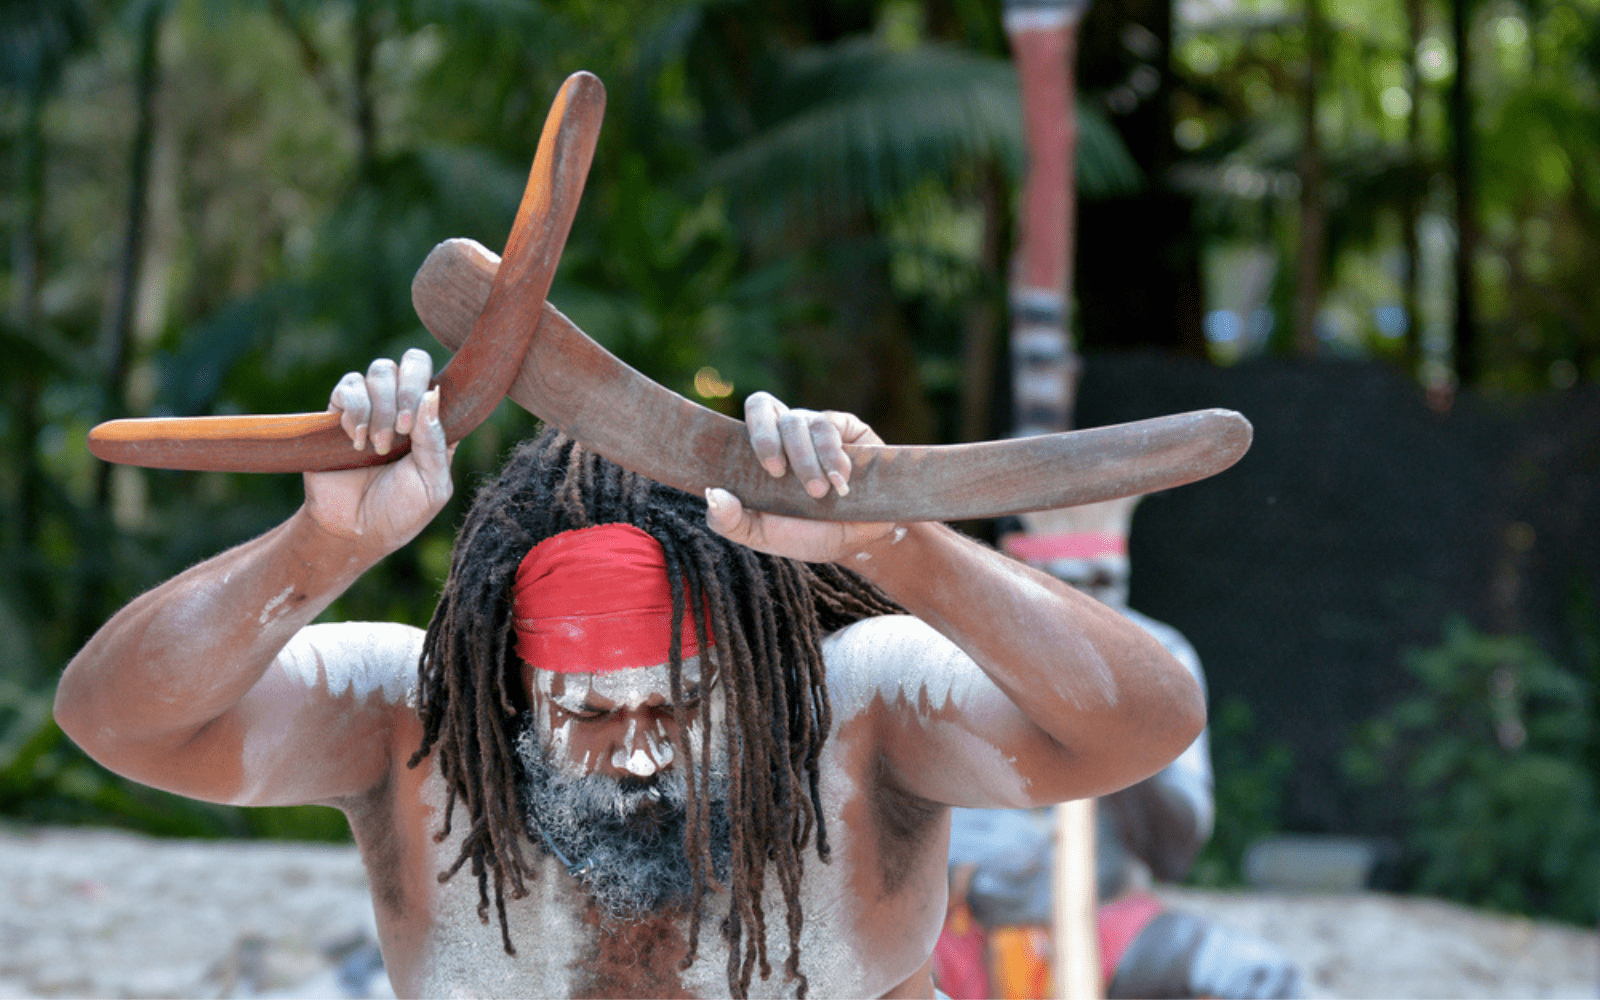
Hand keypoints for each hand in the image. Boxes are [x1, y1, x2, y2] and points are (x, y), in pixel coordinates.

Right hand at [303, 348, 454, 555]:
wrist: (353, 531)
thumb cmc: (401, 511)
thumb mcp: (432, 485)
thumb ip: (434, 442)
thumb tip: (433, 394)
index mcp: (433, 423)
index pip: (441, 379)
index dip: (433, 390)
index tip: (418, 424)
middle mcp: (405, 407)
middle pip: (412, 362)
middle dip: (407, 391)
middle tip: (402, 429)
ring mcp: (373, 406)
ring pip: (380, 371)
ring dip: (381, 408)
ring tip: (377, 447)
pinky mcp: (339, 413)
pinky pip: (348, 386)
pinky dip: (354, 409)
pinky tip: (356, 441)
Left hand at [705, 392, 896, 562]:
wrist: (857, 543)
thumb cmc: (806, 534)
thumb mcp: (763, 536)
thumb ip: (731, 521)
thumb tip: (713, 495)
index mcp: (763, 449)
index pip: (749, 415)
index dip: (753, 430)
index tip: (768, 469)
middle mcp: (787, 431)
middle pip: (767, 405)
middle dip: (769, 440)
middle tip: (778, 473)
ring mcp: (817, 427)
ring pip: (803, 422)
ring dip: (808, 460)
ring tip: (820, 493)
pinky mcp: (849, 429)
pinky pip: (834, 428)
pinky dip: (835, 457)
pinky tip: (841, 482)